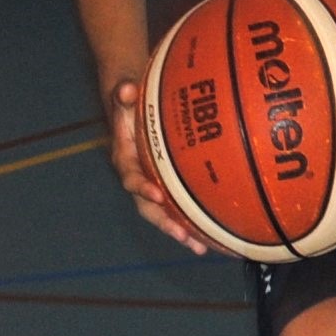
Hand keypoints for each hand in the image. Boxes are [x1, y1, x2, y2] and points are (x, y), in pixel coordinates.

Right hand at [107, 74, 212, 255]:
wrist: (131, 111)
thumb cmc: (131, 104)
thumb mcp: (125, 96)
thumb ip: (124, 93)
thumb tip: (127, 89)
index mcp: (126, 159)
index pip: (131, 177)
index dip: (142, 187)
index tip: (157, 195)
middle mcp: (138, 178)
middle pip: (148, 207)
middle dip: (165, 223)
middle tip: (183, 235)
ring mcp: (152, 185)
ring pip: (164, 214)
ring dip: (180, 231)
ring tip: (200, 247)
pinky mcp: (166, 187)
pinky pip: (177, 208)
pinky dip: (191, 223)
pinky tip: (211, 236)